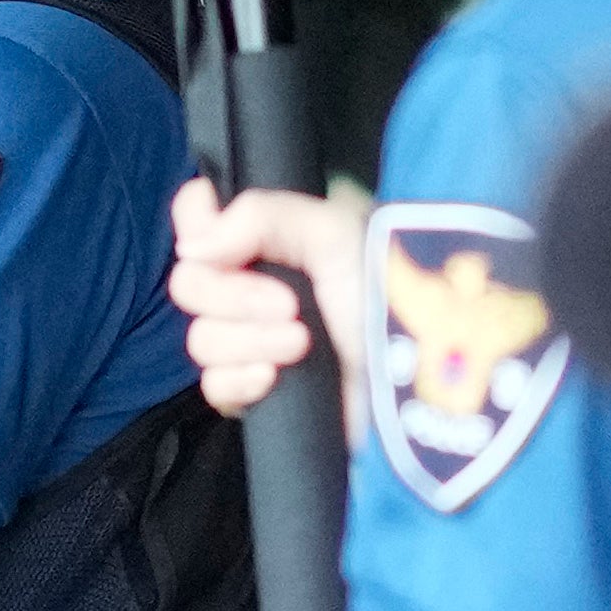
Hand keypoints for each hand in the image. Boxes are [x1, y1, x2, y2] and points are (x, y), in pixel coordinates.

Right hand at [172, 178, 366, 436]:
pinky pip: (213, 387)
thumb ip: (260, 216)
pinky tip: (273, 379)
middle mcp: (254, 286)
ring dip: (251, 341)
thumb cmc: (391, 294)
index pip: (197, 217)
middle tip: (289, 304)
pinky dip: (240, 382)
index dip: (194, 222)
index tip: (218, 240)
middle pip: (189, 283)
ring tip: (302, 345)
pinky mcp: (258, 395)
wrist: (421, 375)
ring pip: (201, 339)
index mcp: (271, 240)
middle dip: (233, 295)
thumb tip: (193, 247)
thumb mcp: (334, 231)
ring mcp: (253, 343)